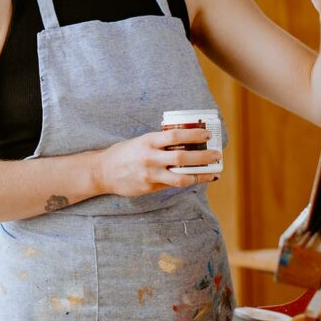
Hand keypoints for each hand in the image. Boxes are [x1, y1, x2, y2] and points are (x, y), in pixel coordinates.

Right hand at [93, 129, 220, 196]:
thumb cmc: (124, 153)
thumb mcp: (140, 141)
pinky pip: (173, 185)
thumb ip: (159, 142)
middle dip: (203, 156)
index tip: (207, 134)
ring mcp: (150, 174)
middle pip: (182, 157)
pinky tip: (198, 179)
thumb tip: (184, 140)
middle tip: (216, 154)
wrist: (103, 171)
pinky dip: (188, 182)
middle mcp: (150, 157)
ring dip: (201, 174)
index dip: (193, 134)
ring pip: (181, 176)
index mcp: (148, 141)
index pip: (175, 135)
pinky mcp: (150, 187)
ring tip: (213, 171)